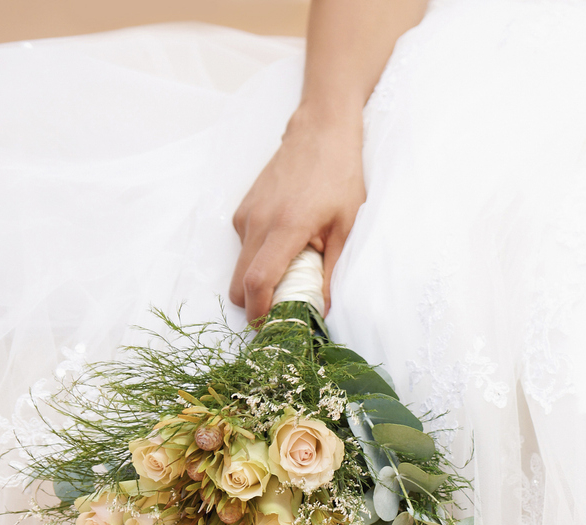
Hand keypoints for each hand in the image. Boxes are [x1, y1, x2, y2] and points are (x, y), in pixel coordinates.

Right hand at [229, 112, 366, 320]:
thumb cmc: (340, 178)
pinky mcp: (243, 210)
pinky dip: (260, 258)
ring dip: (261, 280)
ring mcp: (246, 215)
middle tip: (287, 309)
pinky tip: (289, 246)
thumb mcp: (346, 228)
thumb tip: (322, 310)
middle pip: (239, 282)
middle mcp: (258, 222)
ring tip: (297, 269)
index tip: (270, 329)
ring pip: (241, 266)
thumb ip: (331, 271)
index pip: (258, 281)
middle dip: (257, 304)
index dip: (260, 312)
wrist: (319, 133)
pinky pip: (245, 247)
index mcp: (285, 228)